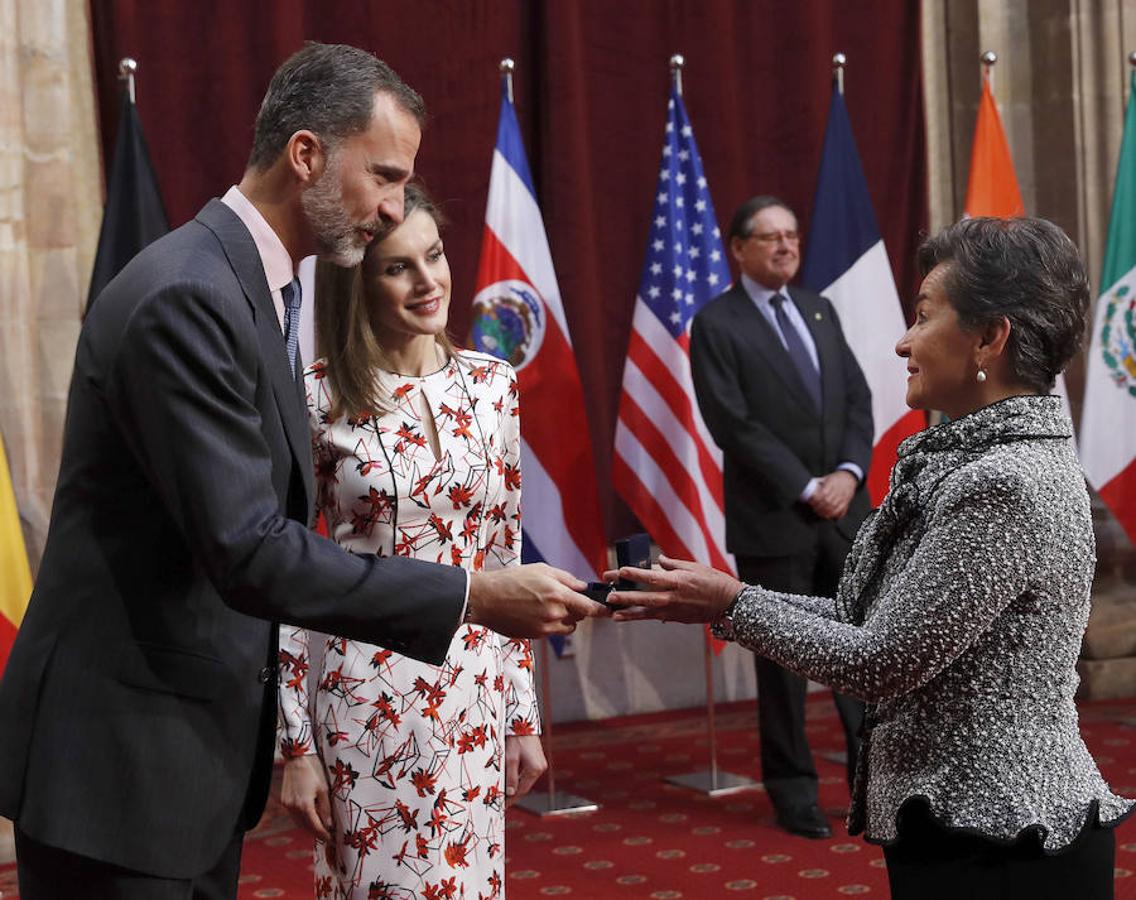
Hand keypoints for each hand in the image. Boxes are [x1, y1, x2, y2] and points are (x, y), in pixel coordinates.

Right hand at [281, 754, 332, 841]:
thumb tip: (329, 824)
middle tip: (328, 835)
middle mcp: (293, 807)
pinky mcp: (284, 801)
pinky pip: (294, 815)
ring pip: (299, 822)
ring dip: (309, 827)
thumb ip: (326, 808)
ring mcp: (286, 804)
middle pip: (305, 827)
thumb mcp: (324, 789)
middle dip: (317, 832)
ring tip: (321, 827)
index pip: (315, 826)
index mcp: (304, 805)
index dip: (324, 835)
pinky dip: (302, 819)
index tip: (331, 840)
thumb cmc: (314, 770)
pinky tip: (310, 817)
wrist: (297, 758)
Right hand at [468, 564, 610, 637]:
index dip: (601, 609)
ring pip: (567, 627)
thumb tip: (583, 587)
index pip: (589, 608)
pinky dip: (551, 624)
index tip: (609, 610)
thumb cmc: (511, 580)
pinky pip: (552, 632)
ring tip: (548, 605)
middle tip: (564, 599)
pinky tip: (535, 612)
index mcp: (557, 595)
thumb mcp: (541, 570)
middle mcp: (554, 614)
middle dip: (578, 609)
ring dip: (565, 618)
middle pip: (579, 618)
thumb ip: (566, 579)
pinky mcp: (535, 636)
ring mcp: (544, 628)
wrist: (485, 599)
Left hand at [504, 734, 546, 806]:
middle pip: (525, 786)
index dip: (512, 799)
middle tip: (502, 800)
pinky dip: (519, 777)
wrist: (522, 722)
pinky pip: (527, 773)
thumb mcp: (510, 759)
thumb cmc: (515, 739)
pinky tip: (510, 779)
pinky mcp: (537, 759)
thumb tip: (510, 793)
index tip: (503, 805)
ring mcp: (540, 763)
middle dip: (513, 794)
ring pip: (526, 779)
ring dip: (516, 785)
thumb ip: (510, 777)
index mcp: (535, 769)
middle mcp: (540, 767)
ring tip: (504, 791)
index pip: (522, 790)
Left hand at [602, 555, 742, 622]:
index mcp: (678, 580)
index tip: (620, 571)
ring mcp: (674, 610)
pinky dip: (640, 617)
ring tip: (613, 613)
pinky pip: (655, 617)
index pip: (652, 576)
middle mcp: (673, 596)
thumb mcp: (694, 567)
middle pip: (645, 596)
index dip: (635, 573)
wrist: (729, 603)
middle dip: (626, 595)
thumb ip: (673, 564)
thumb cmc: (713, 581)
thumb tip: (658, 560)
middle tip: (609, 594)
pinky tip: (627, 618)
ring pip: (647, 611)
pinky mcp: (676, 618)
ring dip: (629, 612)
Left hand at [808, 470, 856, 518]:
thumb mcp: (826, 477)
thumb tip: (807, 485)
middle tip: (814, 508)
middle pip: (828, 501)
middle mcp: (838, 490)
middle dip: (819, 507)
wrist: (849, 477)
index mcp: (832, 483)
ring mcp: (843, 497)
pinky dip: (834, 514)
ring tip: (819, 512)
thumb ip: (817, 482)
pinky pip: (841, 510)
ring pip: (834, 507)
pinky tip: (829, 515)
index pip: (823, 493)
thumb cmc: (836, 478)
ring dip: (825, 512)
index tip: (811, 501)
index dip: (816, 499)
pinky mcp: (846, 501)